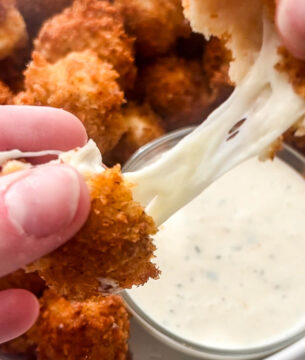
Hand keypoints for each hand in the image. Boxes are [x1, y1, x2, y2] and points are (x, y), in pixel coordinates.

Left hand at [0, 106, 89, 343]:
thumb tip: (70, 191)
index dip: (30, 128)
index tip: (79, 134)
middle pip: (5, 190)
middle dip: (51, 193)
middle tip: (97, 200)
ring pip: (3, 240)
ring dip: (40, 250)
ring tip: (84, 252)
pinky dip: (2, 305)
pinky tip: (27, 310)